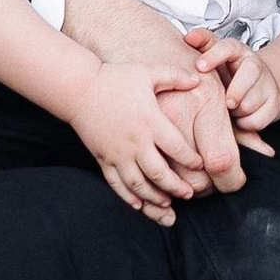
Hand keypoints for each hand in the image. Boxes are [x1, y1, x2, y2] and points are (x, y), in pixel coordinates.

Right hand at [66, 62, 224, 223]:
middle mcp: (135, 142)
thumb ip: (174, 76)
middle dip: (176, 187)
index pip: (177, 148)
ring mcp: (117, 153)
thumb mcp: (147, 73)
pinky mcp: (103, 159)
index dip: (191, 160)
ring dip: (154, 199)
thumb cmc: (115, 79)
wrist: (79, 89)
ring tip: (168, 207)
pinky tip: (138, 205)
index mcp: (150, 121)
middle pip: (160, 173)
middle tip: (189, 194)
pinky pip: (116, 184)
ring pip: (138, 184)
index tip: (201, 166)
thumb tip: (199, 79)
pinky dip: (128, 197)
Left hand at [180, 25, 279, 141]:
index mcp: (238, 51)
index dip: (214, 55)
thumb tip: (189, 37)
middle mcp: (254, 64)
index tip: (200, 66)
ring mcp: (266, 84)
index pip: (228, 47)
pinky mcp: (273, 104)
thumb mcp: (213, 57)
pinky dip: (245, 123)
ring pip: (250, 102)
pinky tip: (239, 117)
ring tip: (228, 108)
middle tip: (227, 102)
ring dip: (236, 111)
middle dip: (236, 91)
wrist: (254, 88)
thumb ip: (201, 44)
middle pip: (249, 74)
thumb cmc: (226, 73)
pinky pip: (257, 120)